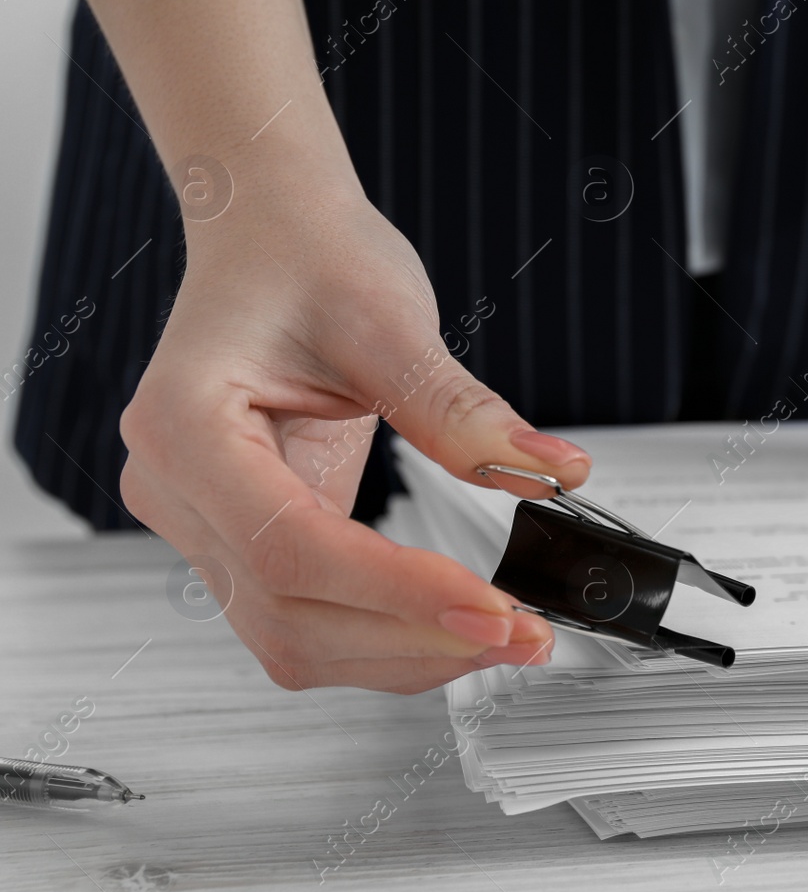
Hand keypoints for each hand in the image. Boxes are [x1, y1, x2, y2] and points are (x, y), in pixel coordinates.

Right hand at [120, 188, 589, 692]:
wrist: (276, 237)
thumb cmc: (308, 258)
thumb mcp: (390, 320)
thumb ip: (460, 410)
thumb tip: (545, 471)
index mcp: (185, 426)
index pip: (290, 548)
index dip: (395, 592)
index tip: (490, 608)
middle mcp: (177, 488)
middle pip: (288, 615)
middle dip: (414, 639)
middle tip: (523, 633)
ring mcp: (206, 523)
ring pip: (294, 637)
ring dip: (405, 653)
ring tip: (506, 635)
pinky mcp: (250, 538)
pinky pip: (310, 617)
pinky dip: (388, 634)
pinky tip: (458, 621)